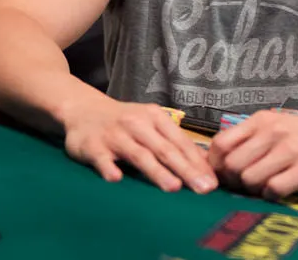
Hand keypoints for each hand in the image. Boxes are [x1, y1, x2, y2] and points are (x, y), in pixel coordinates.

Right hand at [62, 99, 216, 193]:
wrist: (84, 109)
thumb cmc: (125, 122)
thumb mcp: (151, 124)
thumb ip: (173, 143)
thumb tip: (205, 166)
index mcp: (155, 118)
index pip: (180, 142)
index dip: (198, 163)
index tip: (213, 182)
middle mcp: (137, 124)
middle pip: (165, 150)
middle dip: (186, 170)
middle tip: (202, 188)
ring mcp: (115, 135)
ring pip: (139, 154)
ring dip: (157, 171)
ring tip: (173, 187)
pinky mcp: (93, 146)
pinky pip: (102, 158)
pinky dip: (109, 168)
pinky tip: (117, 179)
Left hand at [207, 111, 297, 198]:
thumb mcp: (277, 127)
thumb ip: (250, 139)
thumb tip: (217, 163)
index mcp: (262, 120)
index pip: (220, 144)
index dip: (216, 165)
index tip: (225, 175)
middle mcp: (273, 131)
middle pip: (232, 165)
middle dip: (234, 181)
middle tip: (247, 185)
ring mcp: (290, 149)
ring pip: (250, 179)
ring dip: (254, 190)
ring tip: (266, 186)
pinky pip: (273, 189)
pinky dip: (272, 195)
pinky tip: (281, 190)